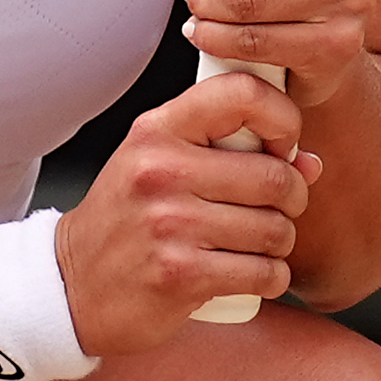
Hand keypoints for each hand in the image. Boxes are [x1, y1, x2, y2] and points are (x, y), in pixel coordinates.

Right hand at [54, 72, 306, 347]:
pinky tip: (252, 275)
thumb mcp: (162, 165)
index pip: (240, 93)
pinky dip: (271, 277)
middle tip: (278, 209)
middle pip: (273, 176)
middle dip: (292, 198)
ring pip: (275, 229)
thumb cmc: (127, 222)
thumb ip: (231, 151)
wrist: (72, 287)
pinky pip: (263, 272)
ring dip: (280, 243)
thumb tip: (309, 162)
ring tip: (256, 246)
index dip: (282, 117)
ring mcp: (168, 224)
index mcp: (157, 131)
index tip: (284, 144)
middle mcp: (160, 171)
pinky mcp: (180, 275)